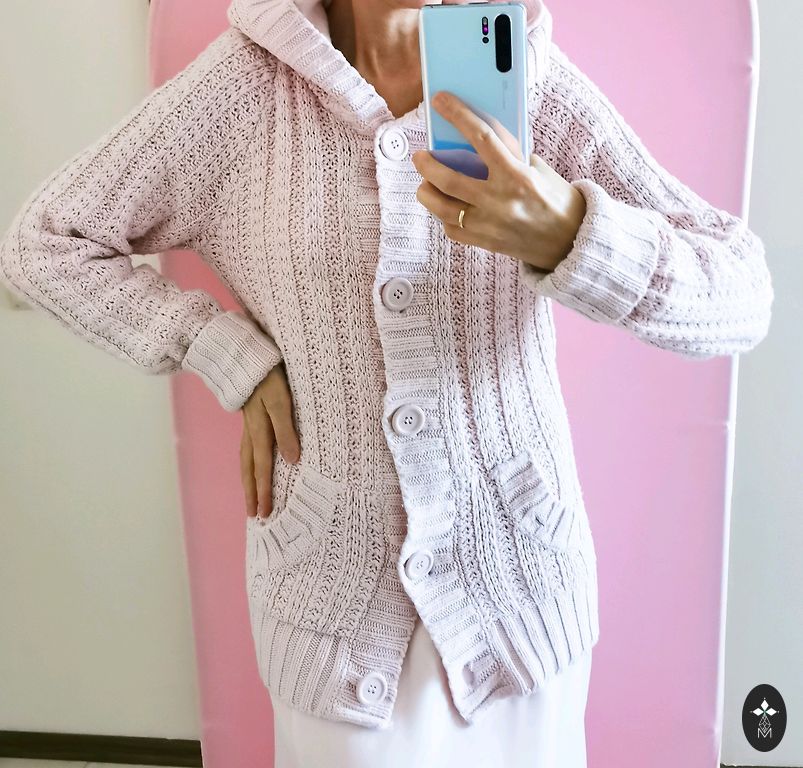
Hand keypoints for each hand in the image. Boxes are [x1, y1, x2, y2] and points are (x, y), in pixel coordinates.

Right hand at [240, 363, 300, 519]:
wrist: (248, 353)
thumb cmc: (269, 375)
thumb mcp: (281, 400)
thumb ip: (286, 430)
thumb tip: (292, 461)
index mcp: (259, 430)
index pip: (263, 467)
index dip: (264, 490)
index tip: (264, 512)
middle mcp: (251, 430)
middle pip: (249, 467)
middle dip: (252, 492)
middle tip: (254, 515)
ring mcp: (249, 423)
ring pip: (246, 458)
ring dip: (248, 480)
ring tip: (251, 498)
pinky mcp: (251, 415)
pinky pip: (248, 447)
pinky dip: (249, 462)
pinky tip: (253, 465)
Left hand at [411, 90, 586, 273]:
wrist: (569, 241)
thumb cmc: (555, 199)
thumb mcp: (537, 168)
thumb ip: (508, 153)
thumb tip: (475, 133)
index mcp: (517, 176)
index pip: (482, 138)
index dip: (458, 115)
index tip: (440, 101)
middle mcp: (500, 202)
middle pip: (448, 179)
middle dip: (426, 164)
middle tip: (420, 155)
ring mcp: (489, 225)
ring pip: (441, 208)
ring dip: (427, 192)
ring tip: (425, 183)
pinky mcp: (484, 243)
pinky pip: (452, 228)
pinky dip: (444, 215)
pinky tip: (445, 205)